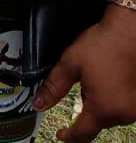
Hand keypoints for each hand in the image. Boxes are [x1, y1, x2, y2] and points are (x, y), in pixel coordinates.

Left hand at [33, 6, 135, 139]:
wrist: (131, 31)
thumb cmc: (103, 45)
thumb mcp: (71, 63)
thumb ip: (53, 86)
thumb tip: (38, 104)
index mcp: (102, 108)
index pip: (82, 134)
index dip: (69, 136)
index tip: (60, 134)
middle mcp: (123, 114)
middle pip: (97, 122)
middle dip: (85, 109)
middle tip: (81, 84)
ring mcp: (135, 109)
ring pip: (111, 114)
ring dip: (101, 103)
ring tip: (97, 77)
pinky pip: (123, 107)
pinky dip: (113, 98)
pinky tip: (110, 79)